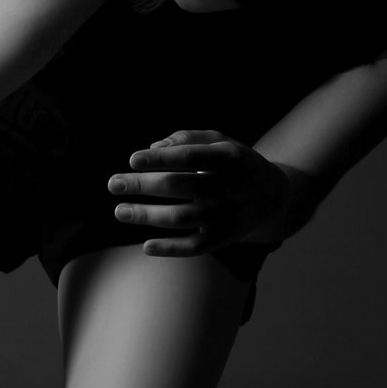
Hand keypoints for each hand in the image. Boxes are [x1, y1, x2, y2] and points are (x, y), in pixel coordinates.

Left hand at [107, 128, 290, 256]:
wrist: (273, 197)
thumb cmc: (235, 164)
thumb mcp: (220, 142)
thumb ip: (187, 138)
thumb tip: (154, 147)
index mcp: (229, 158)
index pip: (190, 157)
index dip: (160, 158)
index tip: (132, 160)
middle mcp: (230, 187)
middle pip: (182, 186)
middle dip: (144, 185)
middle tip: (113, 184)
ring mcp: (228, 215)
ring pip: (184, 218)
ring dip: (148, 216)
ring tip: (120, 211)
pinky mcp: (225, 238)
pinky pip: (196, 247)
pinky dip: (171, 249)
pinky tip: (146, 246)